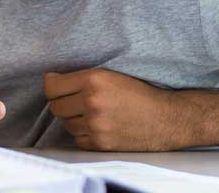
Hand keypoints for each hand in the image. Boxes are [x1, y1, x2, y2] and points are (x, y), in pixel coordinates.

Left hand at [44, 69, 184, 150]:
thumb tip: (50, 81)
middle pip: (56, 107)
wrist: (168, 118)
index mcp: (94, 80)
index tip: (58, 88)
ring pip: (66, 124)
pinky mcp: (101, 143)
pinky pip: (78, 140)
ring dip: (76, 120)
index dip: (53, 87)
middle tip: (79, 103)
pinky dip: (85, 135)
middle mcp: (92, 102)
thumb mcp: (110, 75)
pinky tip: (101, 128)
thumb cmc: (139, 94)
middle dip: (64, 104)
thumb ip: (81, 78)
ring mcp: (96, 125)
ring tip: (96, 115)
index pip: (51, 86)